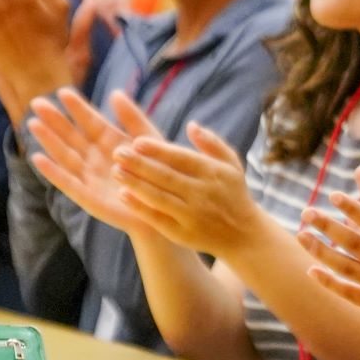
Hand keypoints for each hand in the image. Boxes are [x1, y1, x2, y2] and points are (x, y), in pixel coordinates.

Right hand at [28, 88, 163, 236]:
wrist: (165, 207)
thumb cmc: (158, 172)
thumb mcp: (148, 140)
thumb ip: (132, 117)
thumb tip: (114, 93)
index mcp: (111, 141)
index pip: (90, 121)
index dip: (77, 107)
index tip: (63, 91)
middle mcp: (96, 157)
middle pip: (71, 136)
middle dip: (55, 120)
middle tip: (37, 102)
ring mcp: (90, 177)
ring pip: (65, 156)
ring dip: (49, 141)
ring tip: (33, 124)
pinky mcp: (88, 197)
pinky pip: (68, 183)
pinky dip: (53, 172)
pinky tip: (39, 158)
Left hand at [102, 103, 261, 256]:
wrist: (244, 234)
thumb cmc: (233, 193)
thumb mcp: (232, 164)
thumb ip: (212, 143)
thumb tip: (191, 125)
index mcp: (213, 173)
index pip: (181, 158)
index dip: (158, 150)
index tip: (136, 141)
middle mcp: (202, 193)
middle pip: (166, 177)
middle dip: (139, 164)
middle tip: (117, 152)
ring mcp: (192, 215)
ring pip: (158, 197)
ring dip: (135, 184)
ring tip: (115, 171)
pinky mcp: (183, 233)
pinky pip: (157, 219)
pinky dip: (140, 207)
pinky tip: (123, 196)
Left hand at [298, 152, 359, 327]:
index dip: (353, 208)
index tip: (333, 195)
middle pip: (353, 242)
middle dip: (327, 225)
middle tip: (307, 212)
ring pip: (346, 268)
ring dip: (320, 251)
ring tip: (302, 235)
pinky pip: (351, 294)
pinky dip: (330, 284)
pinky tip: (312, 271)